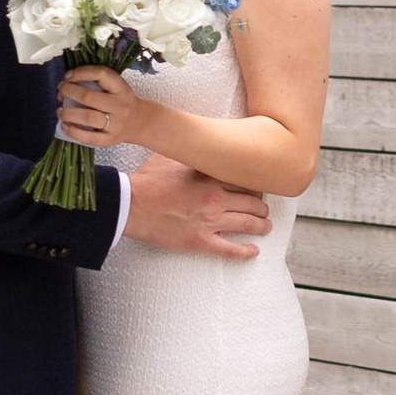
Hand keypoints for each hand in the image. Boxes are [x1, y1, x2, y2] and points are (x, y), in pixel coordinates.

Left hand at [57, 65, 140, 143]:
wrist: (141, 122)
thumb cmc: (122, 101)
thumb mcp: (118, 87)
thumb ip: (99, 82)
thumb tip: (68, 80)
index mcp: (121, 88)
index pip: (102, 74)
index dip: (82, 72)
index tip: (68, 75)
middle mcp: (119, 105)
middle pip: (89, 97)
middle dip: (69, 92)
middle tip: (61, 90)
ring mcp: (115, 124)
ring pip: (87, 117)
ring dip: (68, 113)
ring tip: (60, 111)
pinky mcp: (110, 139)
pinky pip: (89, 137)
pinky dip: (73, 131)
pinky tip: (64, 126)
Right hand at [123, 158, 268, 258]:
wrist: (130, 204)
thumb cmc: (147, 181)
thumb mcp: (171, 157)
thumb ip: (190, 153)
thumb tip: (196, 142)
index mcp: (210, 177)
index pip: (245, 180)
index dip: (254, 184)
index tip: (256, 187)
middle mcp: (215, 199)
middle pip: (253, 203)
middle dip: (261, 207)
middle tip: (262, 209)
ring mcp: (210, 221)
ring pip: (248, 224)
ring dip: (261, 226)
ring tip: (265, 227)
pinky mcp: (200, 241)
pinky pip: (230, 250)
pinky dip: (245, 252)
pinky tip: (253, 251)